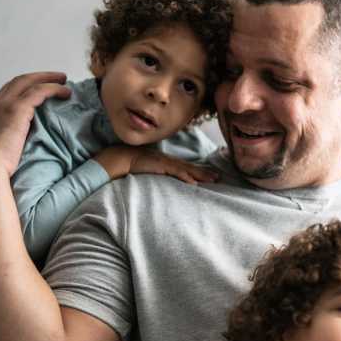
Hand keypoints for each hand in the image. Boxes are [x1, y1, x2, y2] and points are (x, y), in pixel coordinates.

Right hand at [0, 72, 70, 177]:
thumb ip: (2, 146)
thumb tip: (13, 153)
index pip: (5, 96)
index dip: (22, 91)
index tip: (36, 92)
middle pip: (16, 82)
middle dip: (36, 77)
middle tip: (54, 78)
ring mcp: (4, 105)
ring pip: (28, 82)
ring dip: (47, 78)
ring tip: (63, 80)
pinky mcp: (17, 109)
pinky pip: (39, 91)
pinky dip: (53, 88)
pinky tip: (65, 92)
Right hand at [95, 146, 217, 183]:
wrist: (122, 158)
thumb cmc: (133, 164)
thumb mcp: (149, 168)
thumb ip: (157, 173)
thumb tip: (162, 180)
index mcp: (167, 162)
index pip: (186, 167)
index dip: (198, 171)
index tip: (210, 175)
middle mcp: (169, 161)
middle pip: (191, 168)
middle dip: (205, 173)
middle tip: (219, 177)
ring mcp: (166, 163)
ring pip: (187, 170)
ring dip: (201, 175)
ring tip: (213, 179)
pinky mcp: (161, 166)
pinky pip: (176, 172)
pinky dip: (185, 177)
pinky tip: (194, 183)